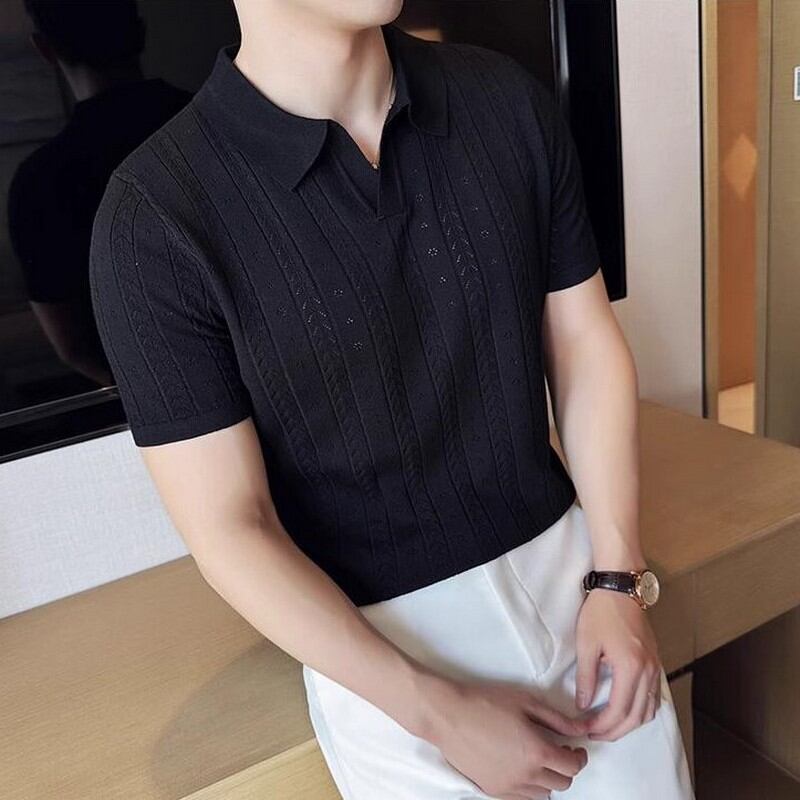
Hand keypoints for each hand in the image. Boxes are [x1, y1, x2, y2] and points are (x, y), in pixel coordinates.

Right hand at [426, 676, 589, 798]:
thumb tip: (582, 729)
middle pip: (562, 783)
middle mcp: (526, 776)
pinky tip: (519, 765)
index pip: (573, 767)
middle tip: (558, 749)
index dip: (579, 757)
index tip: (575, 748)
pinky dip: (528, 785)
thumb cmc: (485, 703)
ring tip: (536, 757)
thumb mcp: (526, 702)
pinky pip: (522, 797)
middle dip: (565, 767)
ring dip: (547, 778)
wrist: (448, 715)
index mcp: (537, 752)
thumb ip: (558, 720)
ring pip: (542, 793)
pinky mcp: (492, 790)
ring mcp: (508, 787)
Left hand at [575, 587, 662, 740]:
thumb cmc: (601, 612)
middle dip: (615, 731)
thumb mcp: (586, 644)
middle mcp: (648, 672)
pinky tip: (626, 711)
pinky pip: (654, 697)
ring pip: (649, 711)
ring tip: (607, 726)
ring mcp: (656, 668)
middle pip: (636, 717)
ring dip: (629, 724)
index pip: (619, 711)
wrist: (621, 588)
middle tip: (594, 732)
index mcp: (631, 668)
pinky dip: (642, 711)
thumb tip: (583, 704)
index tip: (585, 728)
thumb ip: (586, 677)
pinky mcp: (656, 662)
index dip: (602, 725)